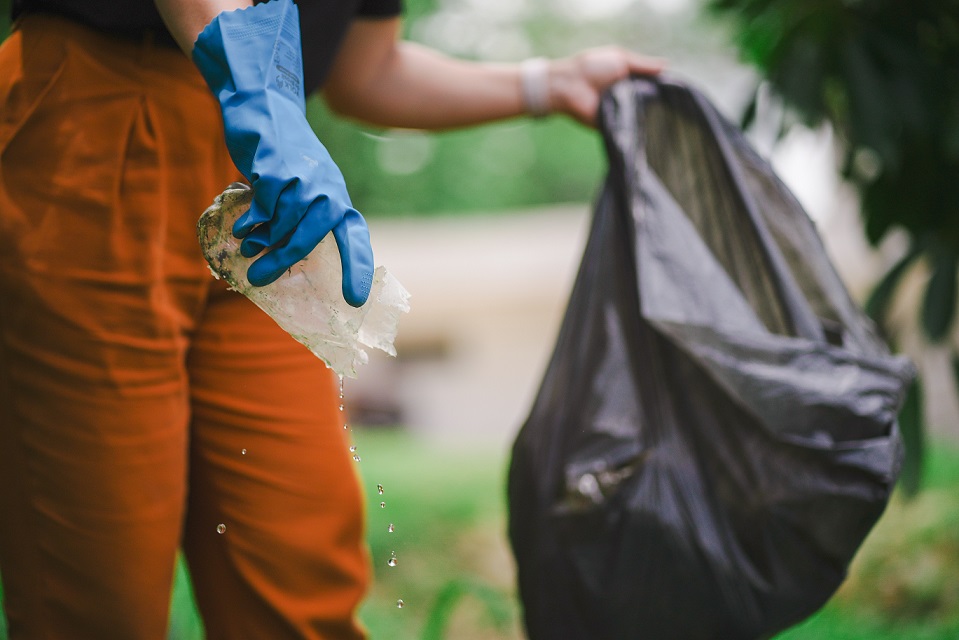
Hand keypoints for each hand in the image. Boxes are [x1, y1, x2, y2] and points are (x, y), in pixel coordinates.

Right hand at [192, 0, 372, 305]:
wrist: (265, 105)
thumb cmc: (284, 154)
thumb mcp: (305, 185)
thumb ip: (302, 217)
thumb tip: (284, 255)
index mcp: (337, 197)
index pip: (354, 237)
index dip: (358, 269)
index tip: (355, 300)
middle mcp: (327, 190)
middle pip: (309, 238)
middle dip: (283, 261)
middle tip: (261, 280)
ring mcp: (303, 180)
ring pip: (283, 225)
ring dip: (262, 241)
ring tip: (248, 250)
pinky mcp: (276, 170)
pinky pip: (264, 208)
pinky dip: (250, 222)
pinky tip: (241, 229)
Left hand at [548, 47, 664, 126]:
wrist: (570, 86)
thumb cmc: (592, 68)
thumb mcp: (620, 59)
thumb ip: (643, 65)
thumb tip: (667, 65)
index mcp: (629, 81)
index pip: (652, 87)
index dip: (664, 90)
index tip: (678, 95)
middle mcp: (627, 98)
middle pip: (649, 103)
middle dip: (659, 105)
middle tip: (675, 109)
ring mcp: (620, 113)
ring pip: (640, 117)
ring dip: (648, 116)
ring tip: (664, 119)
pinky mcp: (612, 126)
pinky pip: (627, 128)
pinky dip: (635, 127)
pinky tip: (648, 128)